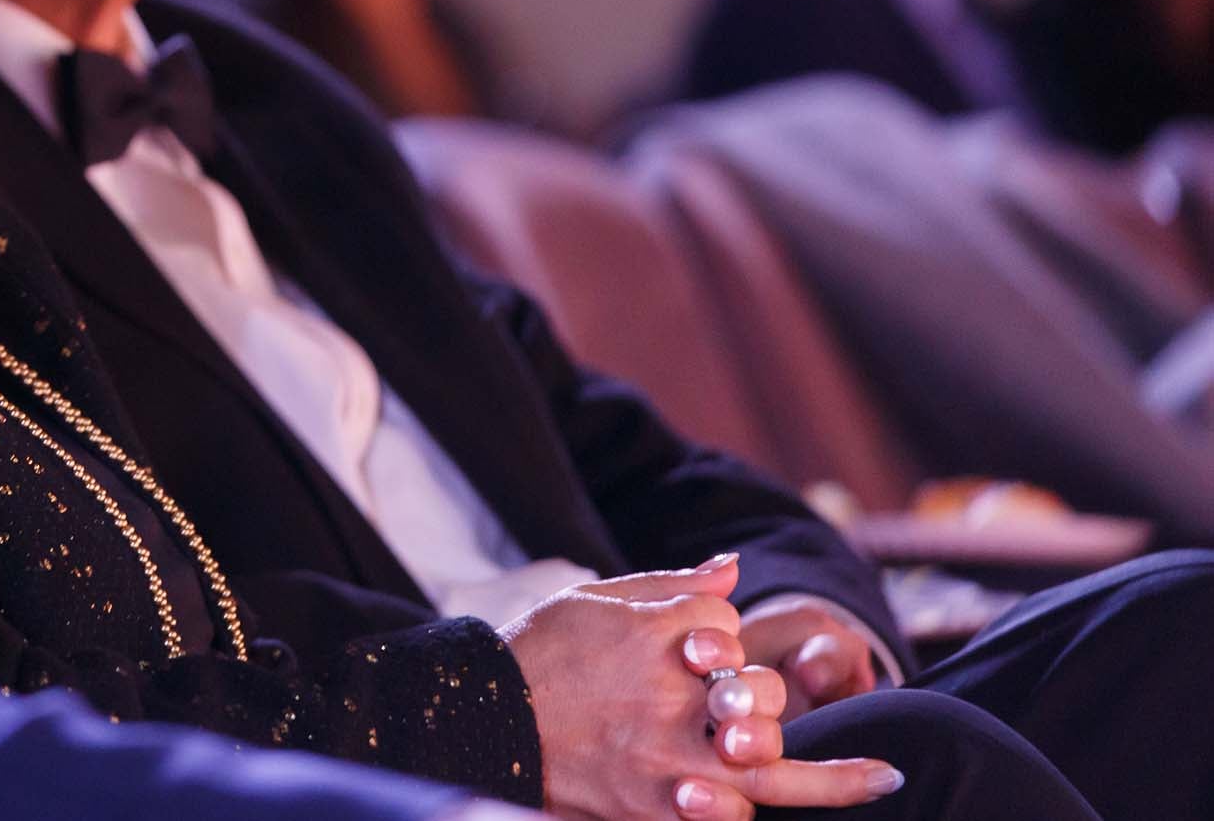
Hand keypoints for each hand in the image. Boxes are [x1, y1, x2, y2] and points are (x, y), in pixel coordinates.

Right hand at [500, 556, 900, 820]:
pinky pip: (738, 810)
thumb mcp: (595, 600)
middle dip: (763, 696)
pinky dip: (788, 802)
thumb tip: (735, 569)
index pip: (723, 623)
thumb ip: (669, 585)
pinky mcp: (661, 802)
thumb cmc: (538, 655)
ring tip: (885, 777)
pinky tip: (841, 795)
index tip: (694, 652)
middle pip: (758, 685)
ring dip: (832, 775)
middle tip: (774, 716)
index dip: (716, 637)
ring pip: (771, 757)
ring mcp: (669, 751)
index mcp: (653, 631)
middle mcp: (670, 689)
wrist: (481, 722)